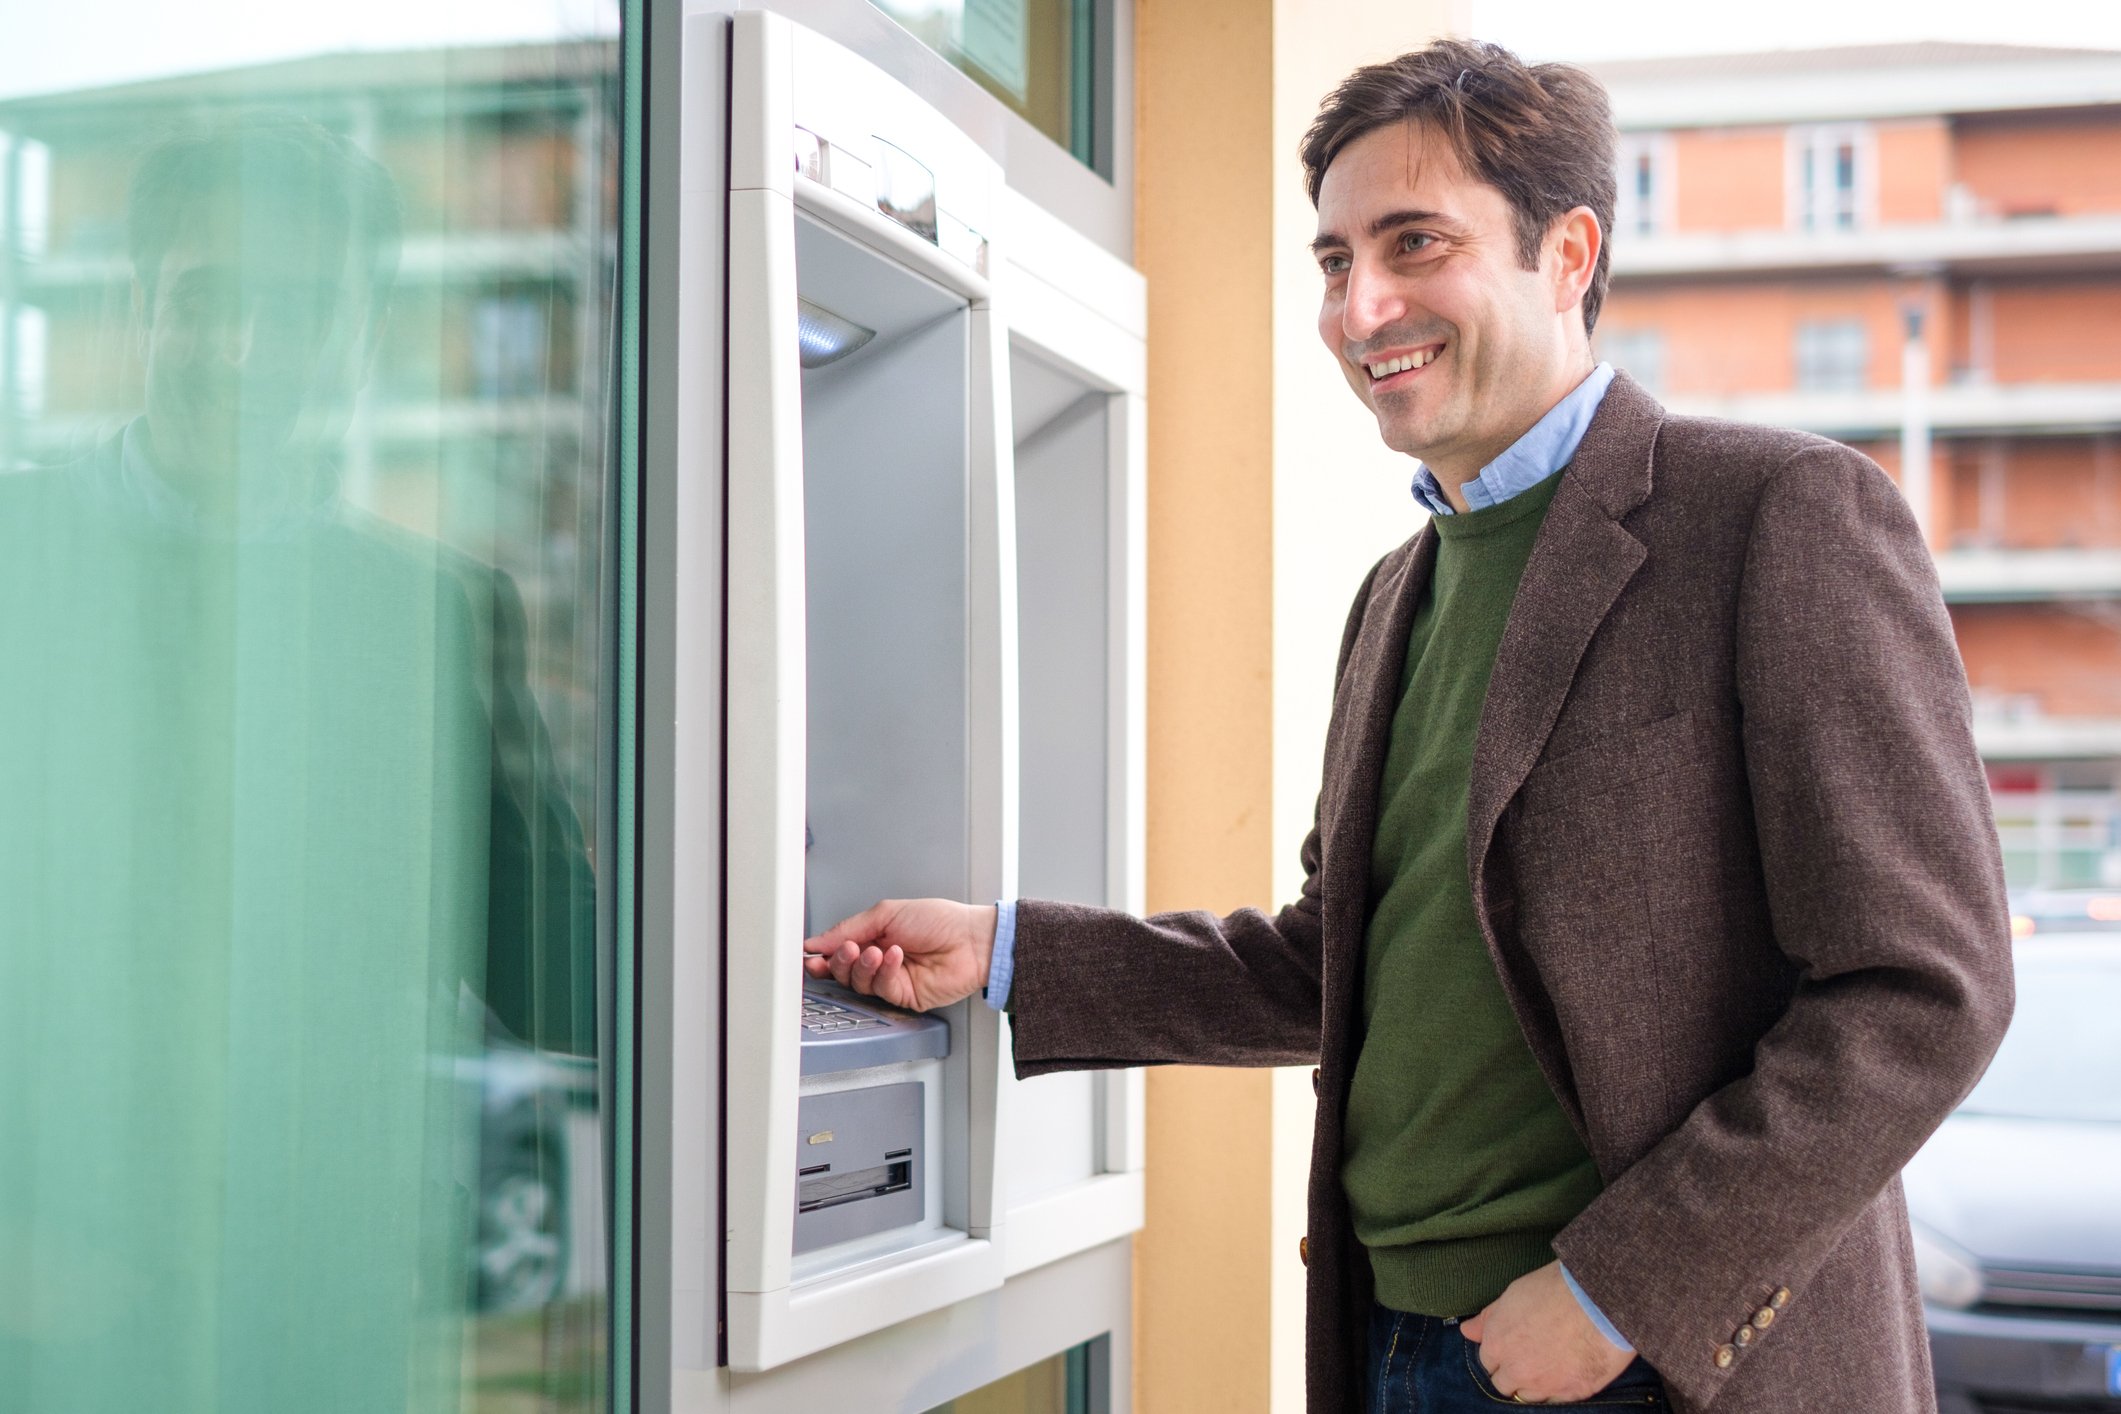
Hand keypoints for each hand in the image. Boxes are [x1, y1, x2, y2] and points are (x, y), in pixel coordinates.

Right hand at [801, 899, 996, 1011]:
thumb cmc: (940, 920)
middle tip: (847, 949)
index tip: (811, 954)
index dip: (822, 956)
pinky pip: (882, 990)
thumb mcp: (887, 912)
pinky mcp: (904, 998)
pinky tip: (895, 956)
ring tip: (876, 951)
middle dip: (839, 961)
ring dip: (863, 966)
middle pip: (843, 971)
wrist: (971, 939)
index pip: (838, 952)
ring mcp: (892, 981)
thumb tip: (817, 942)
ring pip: (859, 984)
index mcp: (874, 938)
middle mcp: (880, 961)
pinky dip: (885, 972)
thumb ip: (849, 928)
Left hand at [1460, 1261, 1631, 1403]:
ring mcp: (1542, 1385)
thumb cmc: (1555, 1288)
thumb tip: (1467, 1331)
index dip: (1501, 1353)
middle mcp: (1515, 1369)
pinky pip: (1555, 1402)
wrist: (1598, 1299)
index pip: (1488, 1361)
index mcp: (1497, 1343)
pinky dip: (1557, 1391)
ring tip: (1550, 1365)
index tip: (1513, 1346)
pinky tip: (1567, 1373)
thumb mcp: (1513, 1294)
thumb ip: (1488, 1318)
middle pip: (1504, 1384)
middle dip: (1513, 1373)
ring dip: (1533, 1385)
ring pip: (1528, 1397)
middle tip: (1531, 1357)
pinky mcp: (1570, 1394)